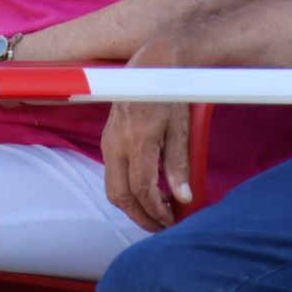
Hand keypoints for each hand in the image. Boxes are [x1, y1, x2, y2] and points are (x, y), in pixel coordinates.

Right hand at [101, 99, 192, 231]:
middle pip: (120, 195)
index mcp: (137, 140)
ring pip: (112, 188)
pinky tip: (148, 190)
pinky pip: (112, 175)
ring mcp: (108, 142)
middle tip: (162, 225)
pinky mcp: (107, 141)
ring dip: (132, 206)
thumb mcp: (181, 129)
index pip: (141, 188)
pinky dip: (127, 190)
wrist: (150, 66)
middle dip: (140, 217)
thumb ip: (180, 164)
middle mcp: (116, 144)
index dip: (156, 210)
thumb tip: (184, 197)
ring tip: (157, 210)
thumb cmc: (170, 95)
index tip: (172, 220)